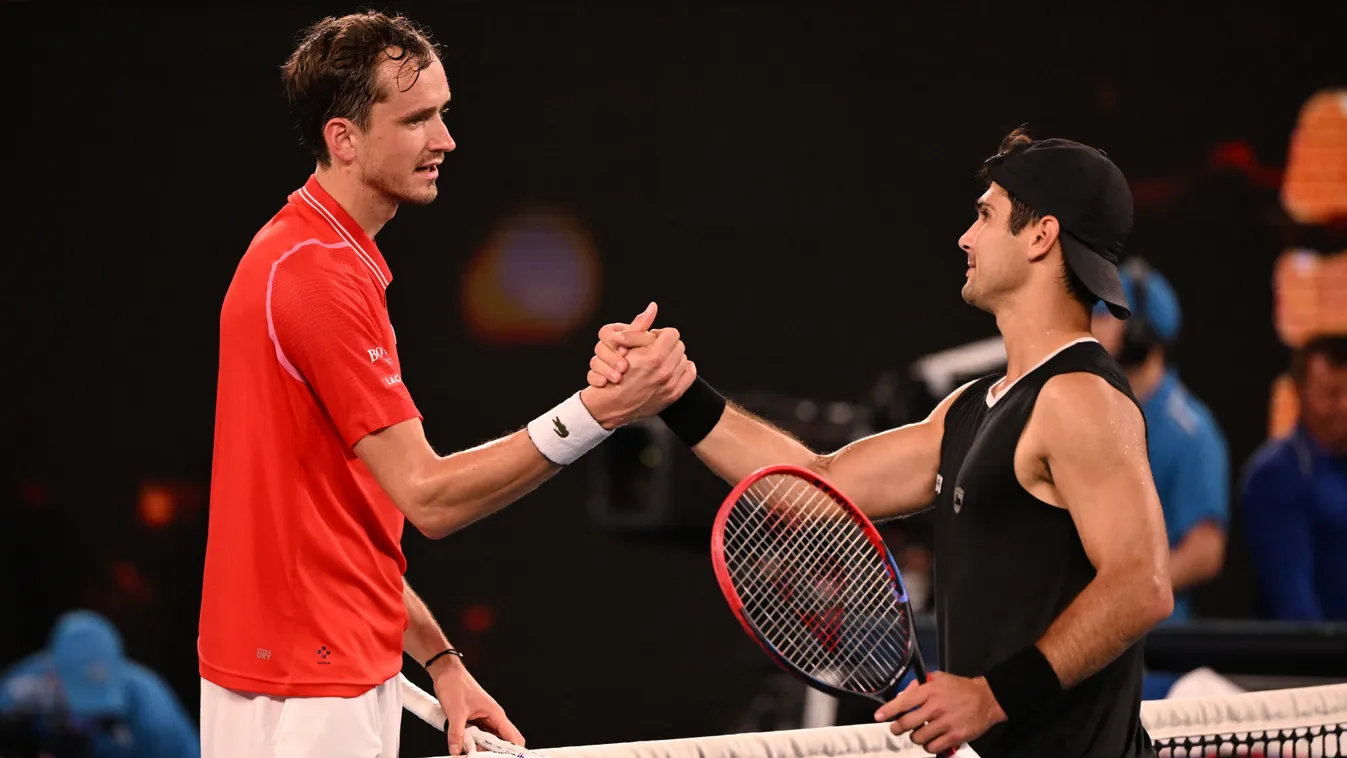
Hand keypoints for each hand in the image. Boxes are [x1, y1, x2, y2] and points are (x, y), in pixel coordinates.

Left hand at [430, 656, 524, 755]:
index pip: (513, 737)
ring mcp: (484, 719)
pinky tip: (465, 746)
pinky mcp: (474, 720)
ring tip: (470, 752)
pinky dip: (473, 743)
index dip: (513, 751)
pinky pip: (478, 736)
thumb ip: (456, 734)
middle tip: (481, 756)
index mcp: (495, 713)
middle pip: (502, 741)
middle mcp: (492, 717)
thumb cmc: (456, 684)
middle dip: (495, 752)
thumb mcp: (456, 712)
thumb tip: (456, 750)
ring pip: (488, 740)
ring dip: (481, 748)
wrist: (446, 673)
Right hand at [579, 302, 696, 427]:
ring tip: (660, 361)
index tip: (652, 339)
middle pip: (679, 345)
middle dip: (667, 345)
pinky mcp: (674, 394)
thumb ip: (640, 326)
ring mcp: (671, 384)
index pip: (672, 333)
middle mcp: (665, 371)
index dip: (660, 334)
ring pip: (684, 359)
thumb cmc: (614, 373)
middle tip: (655, 350)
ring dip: (674, 357)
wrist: (611, 405)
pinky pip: (690, 373)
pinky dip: (683, 369)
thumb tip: (653, 306)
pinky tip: (671, 369)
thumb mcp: (623, 347)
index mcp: (653, 356)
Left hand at [874, 672, 1005, 755]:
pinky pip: (932, 747)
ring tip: (919, 732)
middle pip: (907, 723)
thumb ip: (919, 685)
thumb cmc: (961, 688)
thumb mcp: (938, 678)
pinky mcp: (955, 736)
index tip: (879, 716)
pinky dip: (928, 746)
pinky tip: (931, 740)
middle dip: (897, 728)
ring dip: (915, 737)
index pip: (903, 702)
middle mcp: (936, 707)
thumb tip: (902, 696)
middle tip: (897, 728)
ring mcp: (945, 723)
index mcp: (930, 691)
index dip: (888, 711)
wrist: (987, 699)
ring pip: (918, 737)